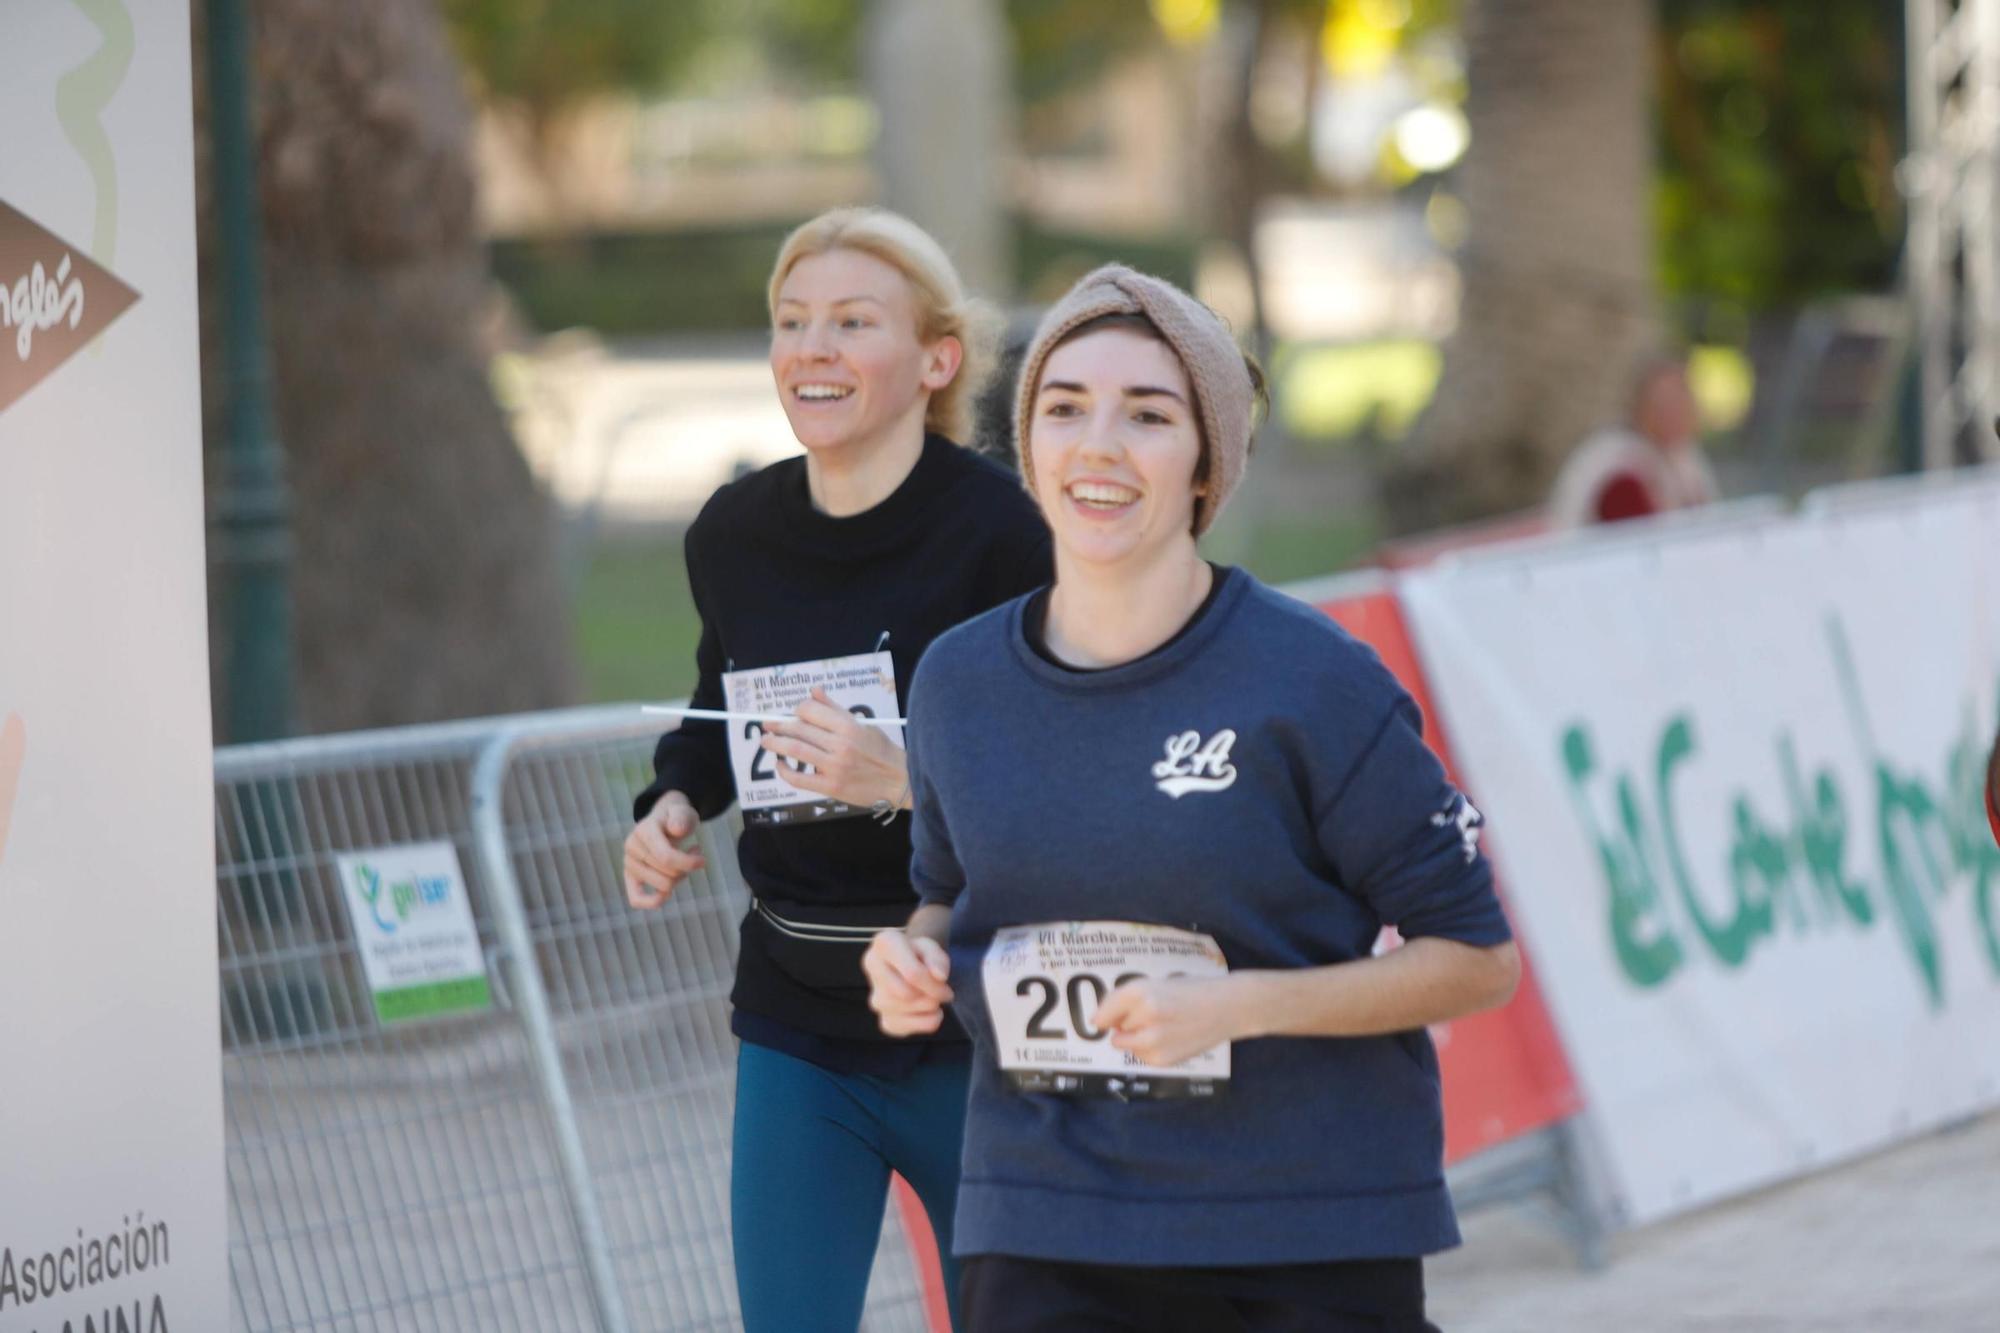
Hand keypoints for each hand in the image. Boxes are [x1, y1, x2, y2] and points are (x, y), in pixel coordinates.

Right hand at [623, 790, 705, 909]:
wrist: (664, 820)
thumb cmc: (677, 818)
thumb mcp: (684, 812)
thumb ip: (682, 817)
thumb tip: (676, 829)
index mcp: (644, 830)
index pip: (665, 857)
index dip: (688, 862)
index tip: (702, 860)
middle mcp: (632, 847)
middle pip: (668, 874)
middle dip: (686, 868)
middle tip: (694, 854)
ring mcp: (629, 863)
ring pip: (662, 887)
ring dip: (679, 878)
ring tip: (684, 862)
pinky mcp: (629, 876)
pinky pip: (636, 899)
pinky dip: (654, 901)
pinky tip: (668, 893)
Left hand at [758, 687, 907, 808]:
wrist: (899, 780)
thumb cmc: (881, 751)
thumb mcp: (863, 724)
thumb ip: (835, 709)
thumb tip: (814, 691)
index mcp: (848, 726)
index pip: (811, 711)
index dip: (798, 710)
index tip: (793, 713)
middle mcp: (840, 745)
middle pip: (799, 730)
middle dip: (779, 725)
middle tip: (768, 724)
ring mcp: (835, 767)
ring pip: (796, 750)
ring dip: (776, 743)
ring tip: (766, 740)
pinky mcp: (831, 787)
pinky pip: (800, 778)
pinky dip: (786, 771)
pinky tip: (780, 765)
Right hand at [863, 928, 953, 1035]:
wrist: (912, 965)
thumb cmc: (921, 954)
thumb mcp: (933, 947)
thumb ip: (938, 958)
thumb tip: (939, 976)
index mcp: (884, 943)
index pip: (912, 974)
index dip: (934, 983)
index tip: (945, 983)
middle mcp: (873, 968)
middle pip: (907, 995)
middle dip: (932, 995)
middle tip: (943, 991)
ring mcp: (875, 997)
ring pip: (907, 1011)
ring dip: (930, 1007)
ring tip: (933, 997)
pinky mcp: (884, 1021)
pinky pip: (907, 1029)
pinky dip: (925, 1023)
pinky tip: (927, 1011)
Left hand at [1094, 975, 1247, 1068]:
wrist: (1227, 1007)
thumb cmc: (1190, 990)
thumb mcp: (1156, 983)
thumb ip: (1126, 999)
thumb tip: (1099, 1022)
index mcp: (1140, 991)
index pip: (1104, 1011)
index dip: (1105, 1014)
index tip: (1110, 1016)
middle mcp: (1143, 1016)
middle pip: (1114, 1027)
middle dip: (1126, 1023)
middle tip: (1151, 1015)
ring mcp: (1153, 1040)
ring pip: (1124, 1044)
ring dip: (1134, 1038)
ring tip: (1161, 1027)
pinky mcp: (1162, 1059)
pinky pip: (1141, 1056)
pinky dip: (1149, 1050)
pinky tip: (1170, 1039)